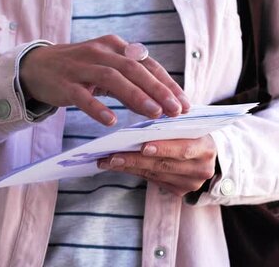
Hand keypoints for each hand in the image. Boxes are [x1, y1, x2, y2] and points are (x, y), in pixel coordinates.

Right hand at [19, 35, 190, 124]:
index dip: (167, 83)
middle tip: (176, 111)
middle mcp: (99, 52)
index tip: (184, 103)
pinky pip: (82, 96)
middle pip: (134, 69)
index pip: (146, 63)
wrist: (36, 67)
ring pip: (112, 79)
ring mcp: (80, 67)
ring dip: (136, 96)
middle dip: (158, 90)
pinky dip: (97, 108)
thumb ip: (129, 83)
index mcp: (114, 46)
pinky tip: (111, 121)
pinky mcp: (64, 84)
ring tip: (154, 114)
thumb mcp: (104, 69)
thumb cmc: (77, 70)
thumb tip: (157, 104)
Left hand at [97, 135, 216, 195]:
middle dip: (135, 159)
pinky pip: (151, 180)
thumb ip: (172, 126)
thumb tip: (140, 126)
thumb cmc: (192, 133)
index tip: (142, 146)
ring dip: (128, 166)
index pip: (184, 149)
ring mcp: (190, 183)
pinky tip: (116, 166)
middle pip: (164, 164)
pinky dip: (132, 171)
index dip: (163, 148)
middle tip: (112, 156)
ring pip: (154, 174)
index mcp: (206, 148)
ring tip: (106, 161)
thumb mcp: (189, 126)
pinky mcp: (179, 191)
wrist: (209, 156)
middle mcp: (200, 169)